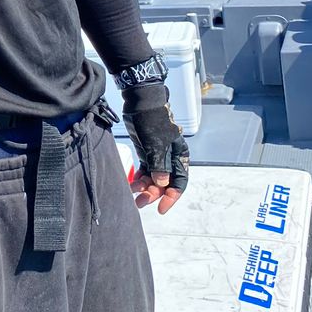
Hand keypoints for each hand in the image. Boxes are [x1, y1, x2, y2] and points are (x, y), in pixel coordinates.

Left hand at [122, 82, 188, 214]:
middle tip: (140, 202)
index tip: (161, 208)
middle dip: (154, 194)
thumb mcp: (157, 144)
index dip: (172, 196)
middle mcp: (170, 158)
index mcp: (179, 156)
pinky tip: (132, 184)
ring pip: (153, 179)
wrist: (140, 102)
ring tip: (133, 194)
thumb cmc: (153, 121)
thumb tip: (162, 184)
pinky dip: (139, 179)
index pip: (179, 182)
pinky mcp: (146, 153)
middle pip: (165, 183)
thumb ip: (160, 165)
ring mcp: (158, 156)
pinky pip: (144, 172)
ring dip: (145, 188)